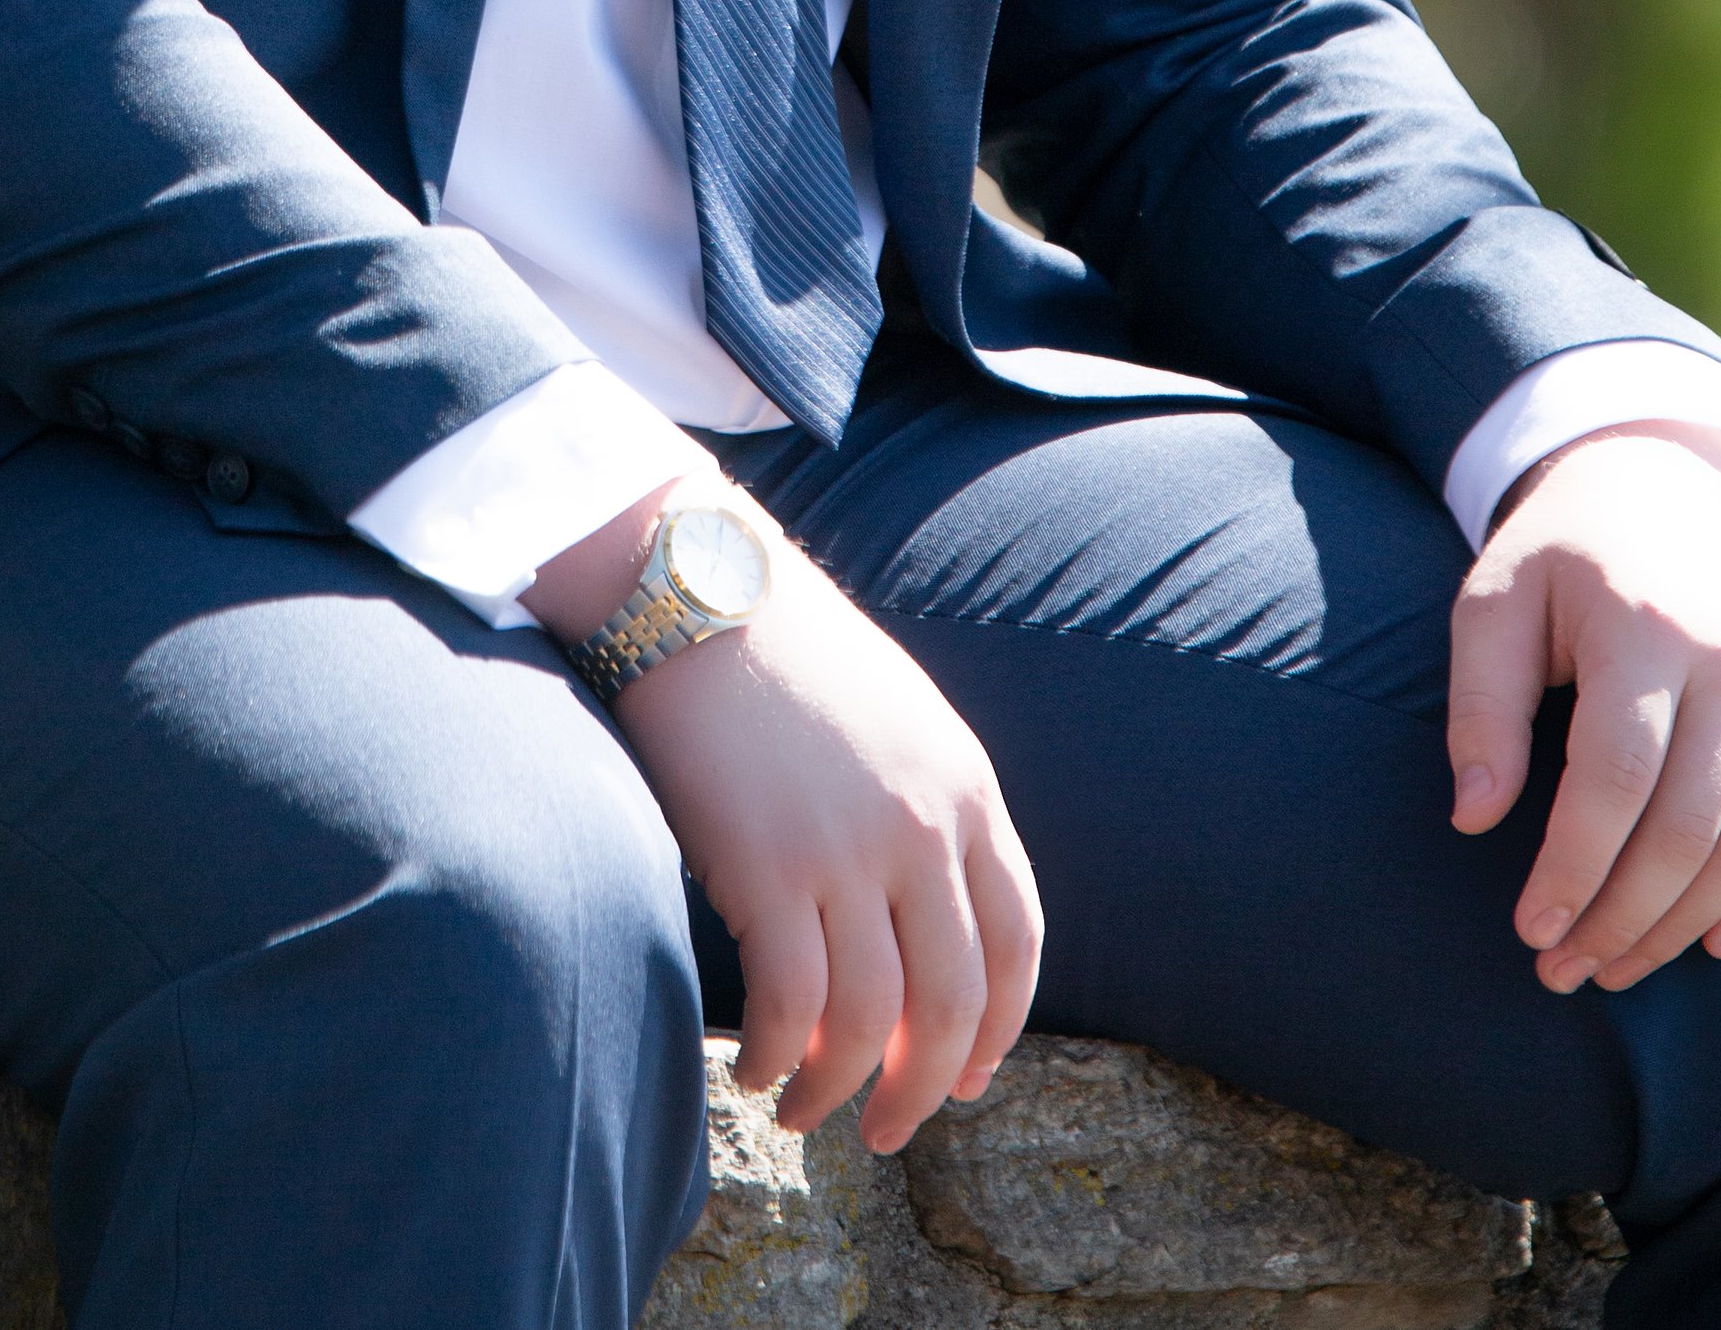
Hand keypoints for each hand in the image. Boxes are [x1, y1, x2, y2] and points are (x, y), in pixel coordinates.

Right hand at [530, 481, 1040, 1147]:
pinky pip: (789, 1004)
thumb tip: (926, 919)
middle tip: (889, 1128)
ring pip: (873, 1020)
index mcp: (967, 788)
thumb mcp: (902, 721)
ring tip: (805, 1108)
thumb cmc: (788, 654)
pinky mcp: (766, 868)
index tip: (968, 1074)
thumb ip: (929, 808)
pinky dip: (777, 1056)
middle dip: (928, 1086)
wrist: (701, 592)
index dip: (997, 1026)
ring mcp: (847, 851)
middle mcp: (922, 827)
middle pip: (954, 1000)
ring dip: (842, 1087)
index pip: (1019, 942)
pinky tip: (756, 1068)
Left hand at [1448, 425, 1720, 996]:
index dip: (1572, 870)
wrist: (1666, 478)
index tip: (1529, 931)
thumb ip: (1482, 707)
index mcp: (1643, 630)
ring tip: (1617, 966)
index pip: (1614, 782)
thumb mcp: (1496, 599)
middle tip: (1565, 971)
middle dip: (1624, 918)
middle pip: (1688, 829)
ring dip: (1684, 923)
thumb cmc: (1563, 551)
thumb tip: (1472, 823)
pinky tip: (1710, 940)